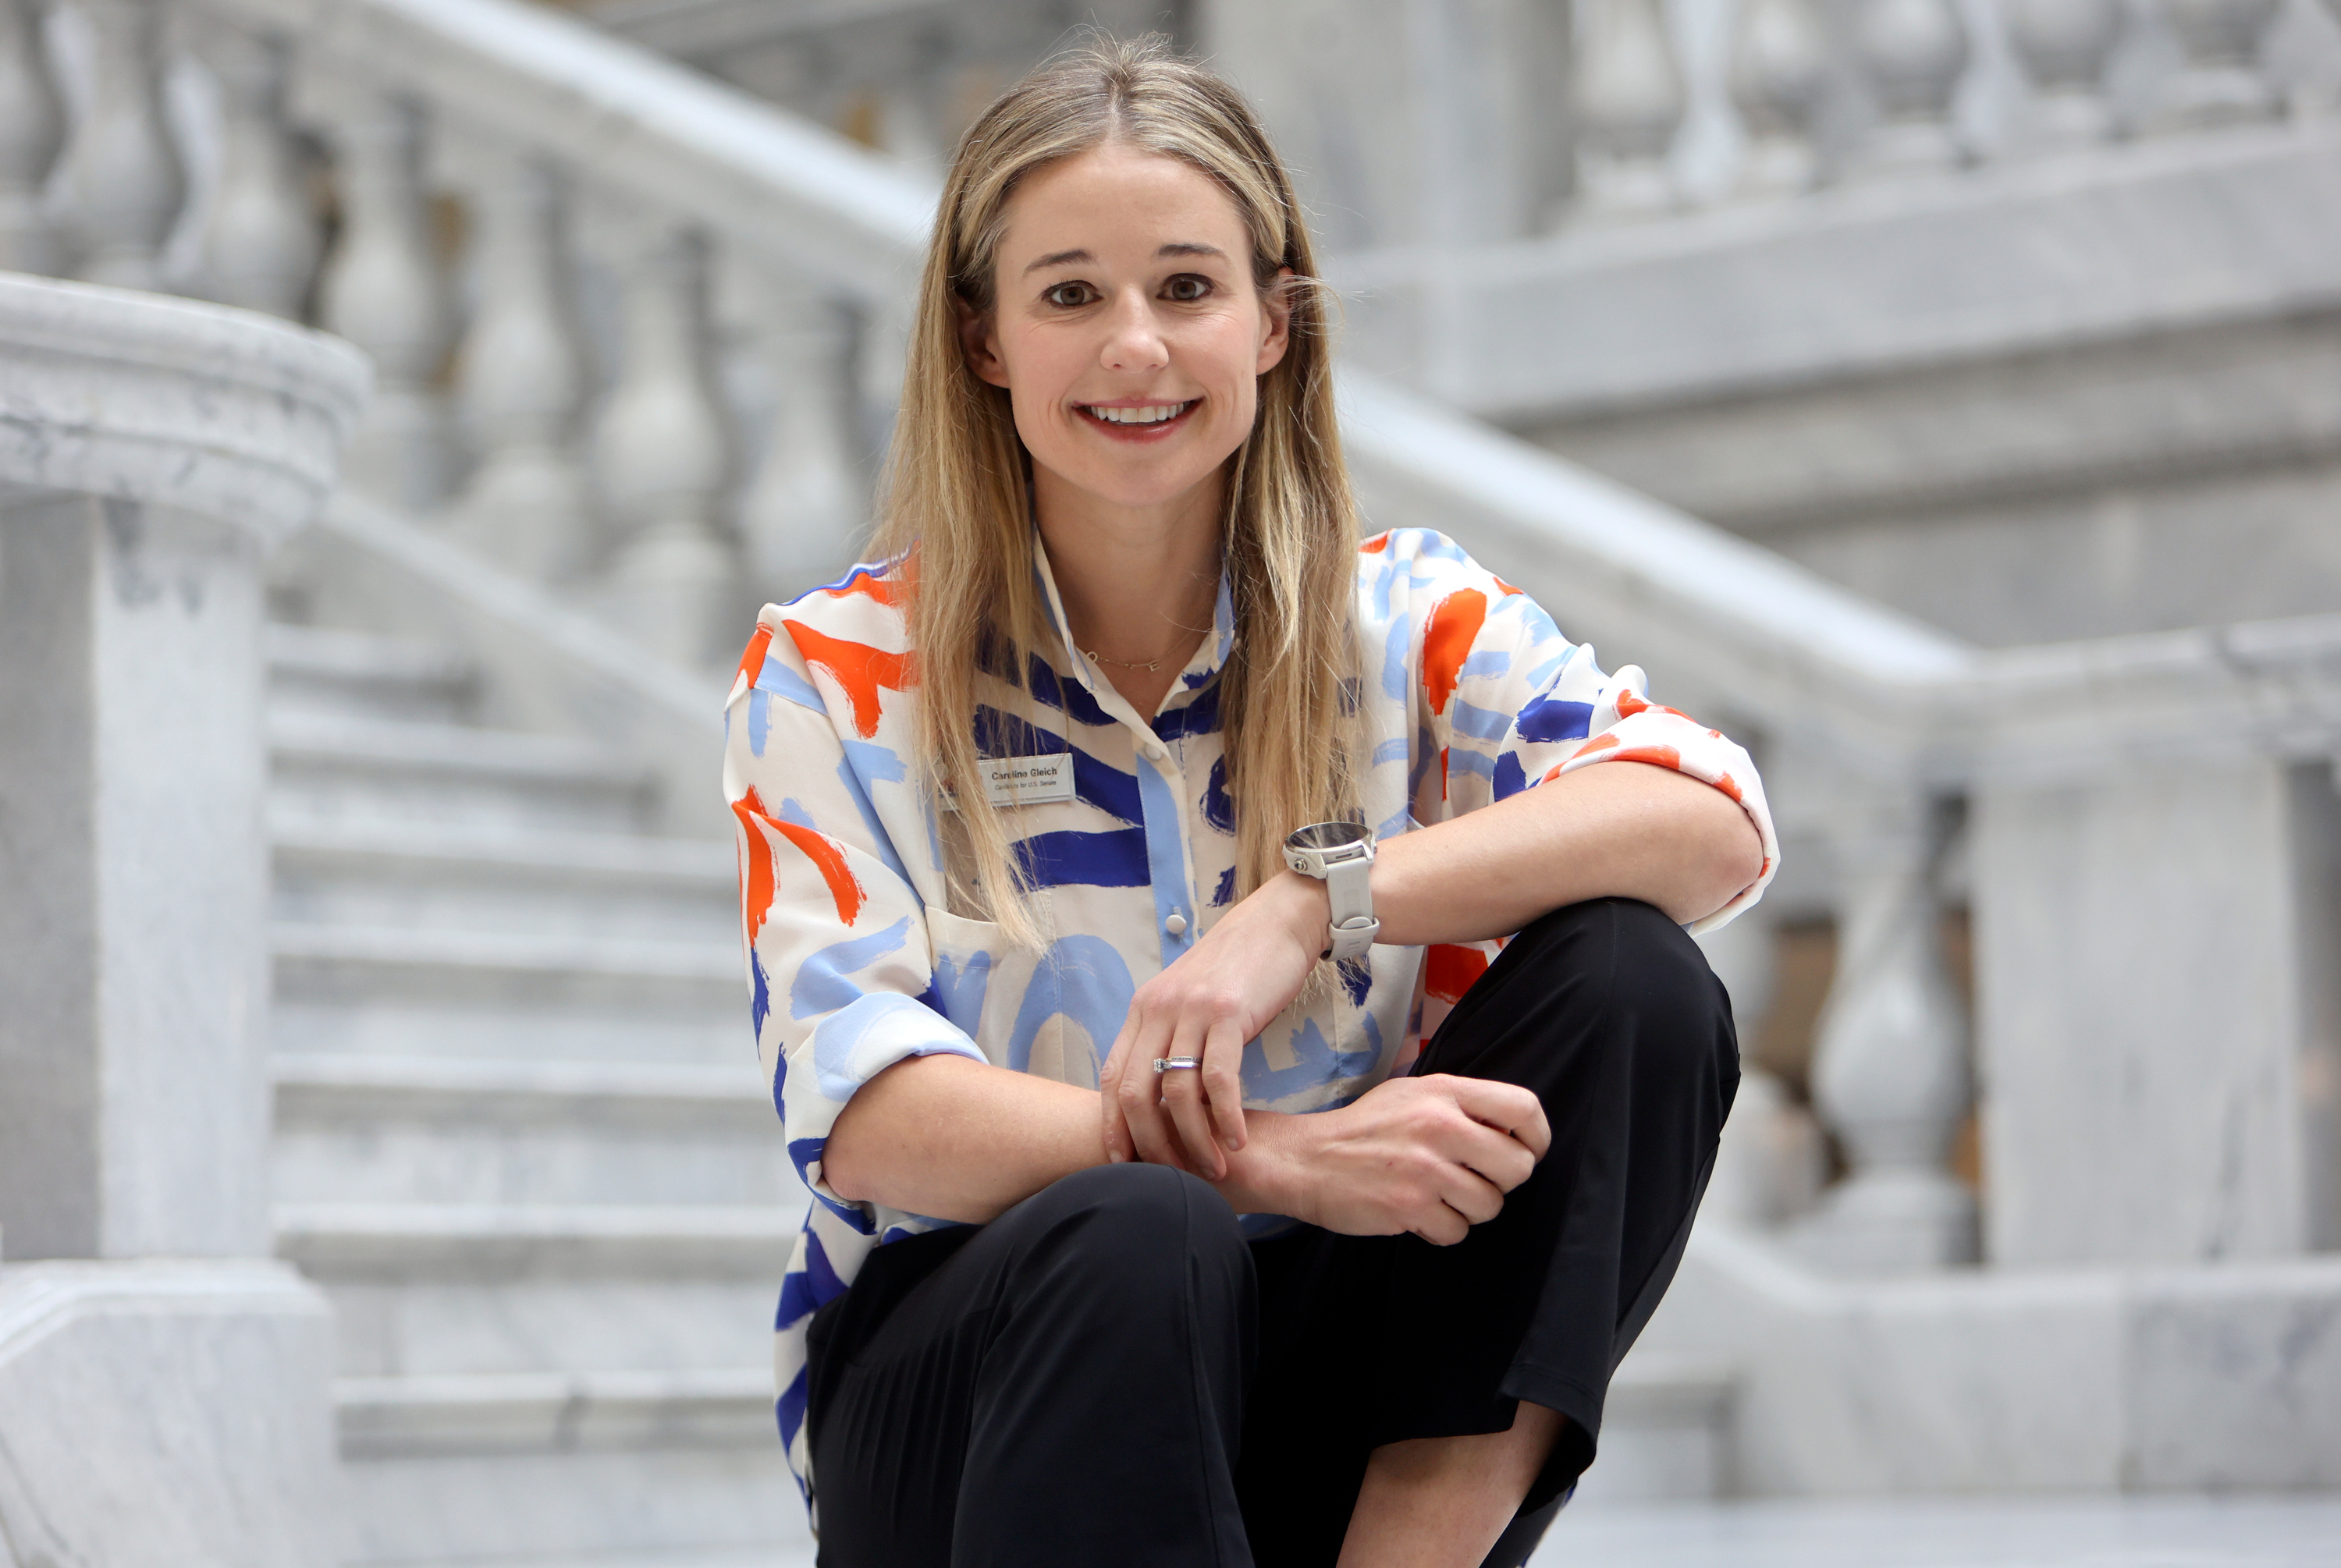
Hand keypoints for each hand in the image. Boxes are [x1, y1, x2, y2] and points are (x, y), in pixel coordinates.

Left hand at [1097, 872, 1326, 1178]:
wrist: (1278, 922)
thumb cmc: (1238, 968)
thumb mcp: (1190, 1000)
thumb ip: (1171, 1039)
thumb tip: (1165, 1095)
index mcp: (1143, 1009)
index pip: (1112, 1078)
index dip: (1113, 1126)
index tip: (1122, 1165)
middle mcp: (1159, 1009)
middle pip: (1137, 1092)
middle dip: (1150, 1144)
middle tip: (1171, 1178)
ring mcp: (1192, 1010)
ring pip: (1178, 1092)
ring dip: (1194, 1140)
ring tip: (1213, 1168)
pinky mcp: (1229, 1013)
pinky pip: (1220, 1078)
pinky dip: (1226, 1117)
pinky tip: (1237, 1139)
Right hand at [1271, 1073, 1549, 1245]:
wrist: (1307, 1159)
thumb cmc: (1366, 1128)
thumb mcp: (1412, 1094)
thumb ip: (1460, 1105)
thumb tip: (1512, 1130)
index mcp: (1444, 1092)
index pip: (1523, 1107)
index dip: (1537, 1136)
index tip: (1527, 1150)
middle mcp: (1440, 1126)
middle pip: (1518, 1166)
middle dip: (1503, 1181)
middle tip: (1477, 1179)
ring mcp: (1425, 1169)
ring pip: (1490, 1205)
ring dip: (1470, 1209)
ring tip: (1440, 1196)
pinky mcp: (1410, 1207)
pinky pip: (1457, 1231)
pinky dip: (1442, 1229)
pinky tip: (1419, 1213)